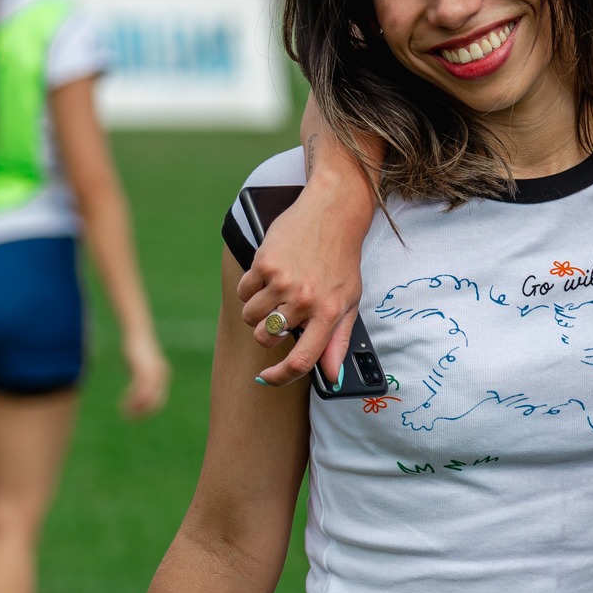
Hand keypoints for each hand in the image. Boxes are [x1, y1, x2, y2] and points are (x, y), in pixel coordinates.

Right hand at [118, 332, 170, 418]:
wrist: (137, 333)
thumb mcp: (139, 365)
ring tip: (126, 415)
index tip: (137, 416)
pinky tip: (123, 404)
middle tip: (130, 419)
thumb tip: (136, 388)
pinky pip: (138, 390)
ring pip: (146, 398)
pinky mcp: (143, 370)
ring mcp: (153, 373)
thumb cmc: (137, 349)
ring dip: (136, 408)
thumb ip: (139, 376)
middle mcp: (160, 376)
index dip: (148, 410)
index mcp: (162, 376)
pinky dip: (132, 399)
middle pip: (155, 401)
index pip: (159, 399)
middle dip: (143, 412)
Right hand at [236, 186, 364, 387]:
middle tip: (280, 314)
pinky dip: (251, 287)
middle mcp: (306, 300)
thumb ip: (339, 341)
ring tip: (277, 291)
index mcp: (329, 314)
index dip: (280, 377)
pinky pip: (244, 292)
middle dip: (267, 333)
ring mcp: (283, 282)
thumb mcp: (349, 301)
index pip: (302, 361)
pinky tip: (270, 274)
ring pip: (250, 317)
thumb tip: (332, 376)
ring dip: (257, 310)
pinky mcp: (264, 264)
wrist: (332, 213)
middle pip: (267, 339)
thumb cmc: (342, 261)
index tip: (266, 379)